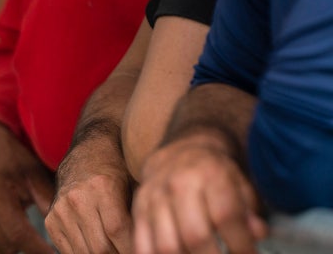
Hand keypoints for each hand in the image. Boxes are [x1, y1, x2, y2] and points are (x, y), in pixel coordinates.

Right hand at [0, 121, 55, 253]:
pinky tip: (0, 230)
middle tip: (38, 238)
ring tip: (16, 227)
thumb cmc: (7, 158)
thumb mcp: (32, 173)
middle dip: (26, 246)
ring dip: (9, 247)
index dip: (40, 250)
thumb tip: (66, 228)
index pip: (19, 235)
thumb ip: (49, 202)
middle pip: (8, 247)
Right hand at [46, 138, 133, 253]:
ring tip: (117, 251)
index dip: (131, 248)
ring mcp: (61, 210)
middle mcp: (77, 198)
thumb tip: (150, 240)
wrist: (86, 157)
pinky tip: (100, 249)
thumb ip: (139, 214)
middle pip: (100, 248)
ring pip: (85, 253)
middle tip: (131, 253)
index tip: (142, 251)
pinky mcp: (50, 220)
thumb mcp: (134, 185)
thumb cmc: (117, 172)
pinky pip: (69, 252)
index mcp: (102, 186)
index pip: (118, 230)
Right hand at [133, 134, 267, 253]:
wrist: (178, 152)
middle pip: (195, 235)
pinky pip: (142, 244)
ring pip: (167, 245)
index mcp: (209, 173)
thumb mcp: (239, 183)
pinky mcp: (138, 209)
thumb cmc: (214, 174)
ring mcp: (154, 197)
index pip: (226, 216)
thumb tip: (257, 233)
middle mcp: (178, 184)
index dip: (240, 244)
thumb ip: (249, 210)